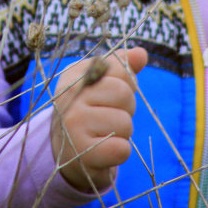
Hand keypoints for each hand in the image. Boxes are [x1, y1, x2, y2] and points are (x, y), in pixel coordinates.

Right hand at [50, 47, 147, 192]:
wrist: (65, 153)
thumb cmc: (90, 112)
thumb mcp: (100, 85)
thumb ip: (121, 67)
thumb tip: (142, 54)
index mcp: (74, 75)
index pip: (119, 69)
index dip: (125, 84)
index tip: (109, 95)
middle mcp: (69, 96)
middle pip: (124, 94)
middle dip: (126, 108)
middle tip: (108, 117)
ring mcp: (73, 125)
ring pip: (125, 123)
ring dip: (123, 132)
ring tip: (104, 134)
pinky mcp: (81, 153)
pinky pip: (121, 149)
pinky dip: (120, 152)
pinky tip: (104, 150)